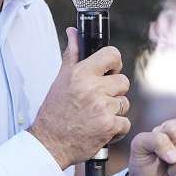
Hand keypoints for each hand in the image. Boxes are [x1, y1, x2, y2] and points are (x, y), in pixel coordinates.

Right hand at [29, 28, 131, 170]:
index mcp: (81, 73)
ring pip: (124, 103)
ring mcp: (102, 107)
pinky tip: (101, 129)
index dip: (114, 63)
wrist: (49, 143)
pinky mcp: (109, 126)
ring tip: (96, 116)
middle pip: (123, 81)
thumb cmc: (54, 112)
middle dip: (114, 92)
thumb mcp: (60, 79)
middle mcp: (93, 88)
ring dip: (115, 111)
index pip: (112, 55)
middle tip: (99, 100)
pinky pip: (125, 122)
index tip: (110, 71)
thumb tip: (73, 32)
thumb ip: (71, 54)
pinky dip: (116, 129)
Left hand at [125, 116, 175, 175]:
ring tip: (171, 173)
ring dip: (174, 173)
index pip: (174, 129)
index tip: (156, 150)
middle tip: (166, 162)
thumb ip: (155, 140)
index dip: (163, 143)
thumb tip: (175, 157)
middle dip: (172, 158)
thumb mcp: (139, 146)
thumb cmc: (145, 163)